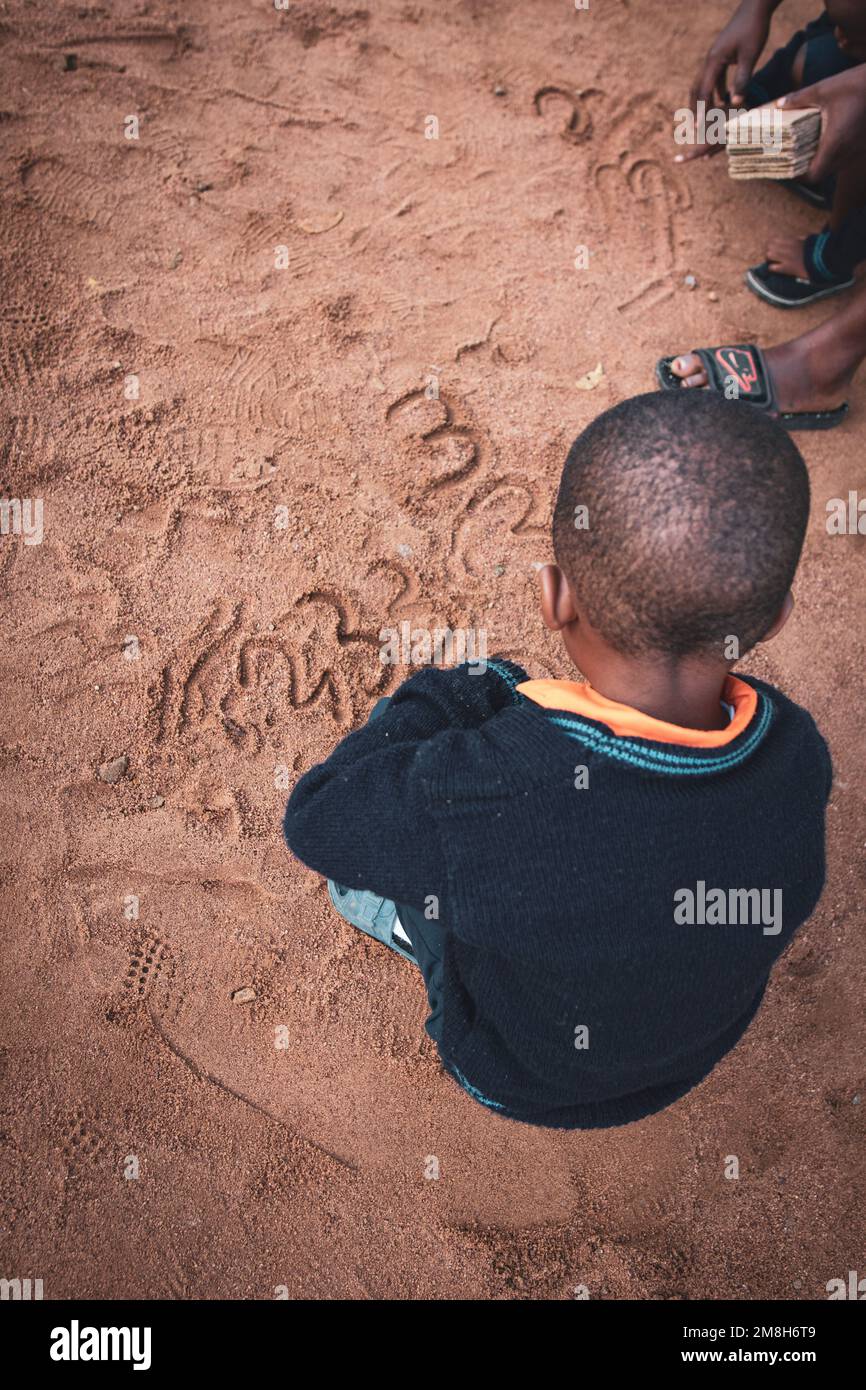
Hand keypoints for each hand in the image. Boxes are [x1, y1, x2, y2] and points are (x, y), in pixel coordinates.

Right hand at [677, 0, 778, 162]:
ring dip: (704, 101)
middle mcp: (710, 59)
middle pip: (697, 89)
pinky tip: (723, 100)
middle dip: (695, 109)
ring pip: (704, 83)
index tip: (698, 128)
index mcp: (714, 60)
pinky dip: (715, 91)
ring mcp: (714, 56)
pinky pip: (714, 77)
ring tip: (705, 118)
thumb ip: (742, 80)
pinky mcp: (722, 55)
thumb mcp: (750, 56)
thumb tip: (737, 103)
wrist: (755, 6)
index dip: (701, 112)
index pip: (704, 92)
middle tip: (694, 128)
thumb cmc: (755, 28)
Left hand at [780, 66, 865, 182]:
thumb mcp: (823, 89)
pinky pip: (845, 156)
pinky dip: (834, 153)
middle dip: (807, 169)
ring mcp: (858, 149)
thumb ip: (799, 99)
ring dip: (821, 161)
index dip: (800, 176)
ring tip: (808, 148)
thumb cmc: (855, 84)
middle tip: (795, 157)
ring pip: (835, 166)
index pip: (814, 175)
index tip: (790, 166)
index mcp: (835, 142)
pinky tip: (826, 139)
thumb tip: (779, 105)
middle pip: (823, 174)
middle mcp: (848, 150)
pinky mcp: (863, 144)